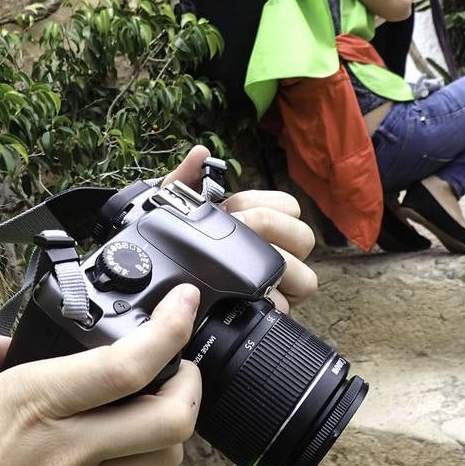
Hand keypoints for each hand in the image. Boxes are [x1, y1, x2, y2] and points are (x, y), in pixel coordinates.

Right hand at [0, 286, 201, 465]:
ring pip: (167, 450)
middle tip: (180, 355)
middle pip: (171, 414)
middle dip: (192, 378)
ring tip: (163, 392)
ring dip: (178, 416)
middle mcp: (70, 442)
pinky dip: (149, 446)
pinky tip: (128, 430)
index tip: (183, 301)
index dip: (170, 328)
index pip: (126, 364)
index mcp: (33, 400)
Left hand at [163, 146, 317, 309]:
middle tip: (237, 231)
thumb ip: (185, 180)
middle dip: (272, 229)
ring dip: (279, 266)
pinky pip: (287, 307)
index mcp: (262, 225)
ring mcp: (278, 285)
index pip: (288, 206)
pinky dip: (272, 301)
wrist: (159, 288)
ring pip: (305, 274)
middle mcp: (278, 253)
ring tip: (244, 263)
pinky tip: (249, 294)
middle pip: (303, 237)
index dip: (262, 203)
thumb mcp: (174, 212)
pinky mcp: (270, 312)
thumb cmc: (175, 246)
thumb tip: (201, 152)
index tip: (231, 208)